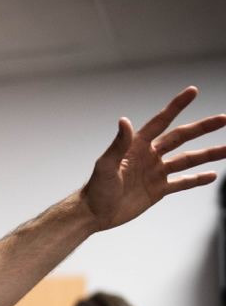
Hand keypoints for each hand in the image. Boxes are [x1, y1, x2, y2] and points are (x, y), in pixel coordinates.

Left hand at [81, 87, 225, 230]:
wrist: (93, 214)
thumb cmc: (96, 189)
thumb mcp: (106, 165)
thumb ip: (118, 144)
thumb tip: (124, 121)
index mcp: (137, 146)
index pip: (161, 121)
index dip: (177, 106)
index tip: (193, 91)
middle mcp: (149, 156)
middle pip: (181, 138)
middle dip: (202, 128)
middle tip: (223, 118)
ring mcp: (155, 173)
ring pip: (187, 160)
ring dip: (208, 154)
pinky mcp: (157, 190)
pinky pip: (182, 183)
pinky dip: (196, 179)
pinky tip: (212, 174)